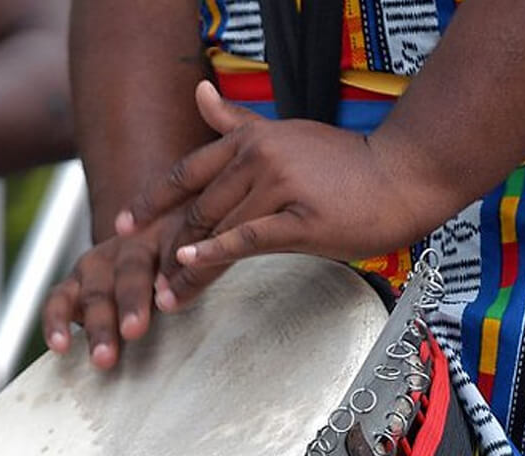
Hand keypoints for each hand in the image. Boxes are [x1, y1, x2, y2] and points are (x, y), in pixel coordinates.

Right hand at [41, 208, 230, 369]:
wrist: (151, 221)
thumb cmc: (189, 242)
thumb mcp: (208, 237)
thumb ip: (219, 255)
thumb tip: (251, 252)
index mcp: (167, 231)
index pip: (168, 251)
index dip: (166, 275)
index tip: (166, 299)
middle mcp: (129, 245)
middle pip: (129, 271)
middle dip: (130, 302)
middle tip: (134, 331)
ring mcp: (98, 262)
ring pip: (95, 290)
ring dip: (99, 324)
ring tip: (104, 357)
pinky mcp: (75, 280)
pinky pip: (59, 299)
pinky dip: (56, 321)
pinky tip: (61, 346)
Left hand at [123, 81, 445, 282]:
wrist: (401, 177)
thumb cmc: (345, 163)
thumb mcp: (283, 133)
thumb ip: (235, 121)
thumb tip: (197, 91)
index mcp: (251, 141)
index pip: (187, 172)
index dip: (150, 202)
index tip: (123, 227)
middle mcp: (259, 157)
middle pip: (197, 208)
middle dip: (167, 248)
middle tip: (145, 281)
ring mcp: (280, 185)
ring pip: (218, 229)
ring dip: (187, 267)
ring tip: (167, 296)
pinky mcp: (300, 218)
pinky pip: (248, 238)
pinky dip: (216, 253)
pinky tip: (193, 266)